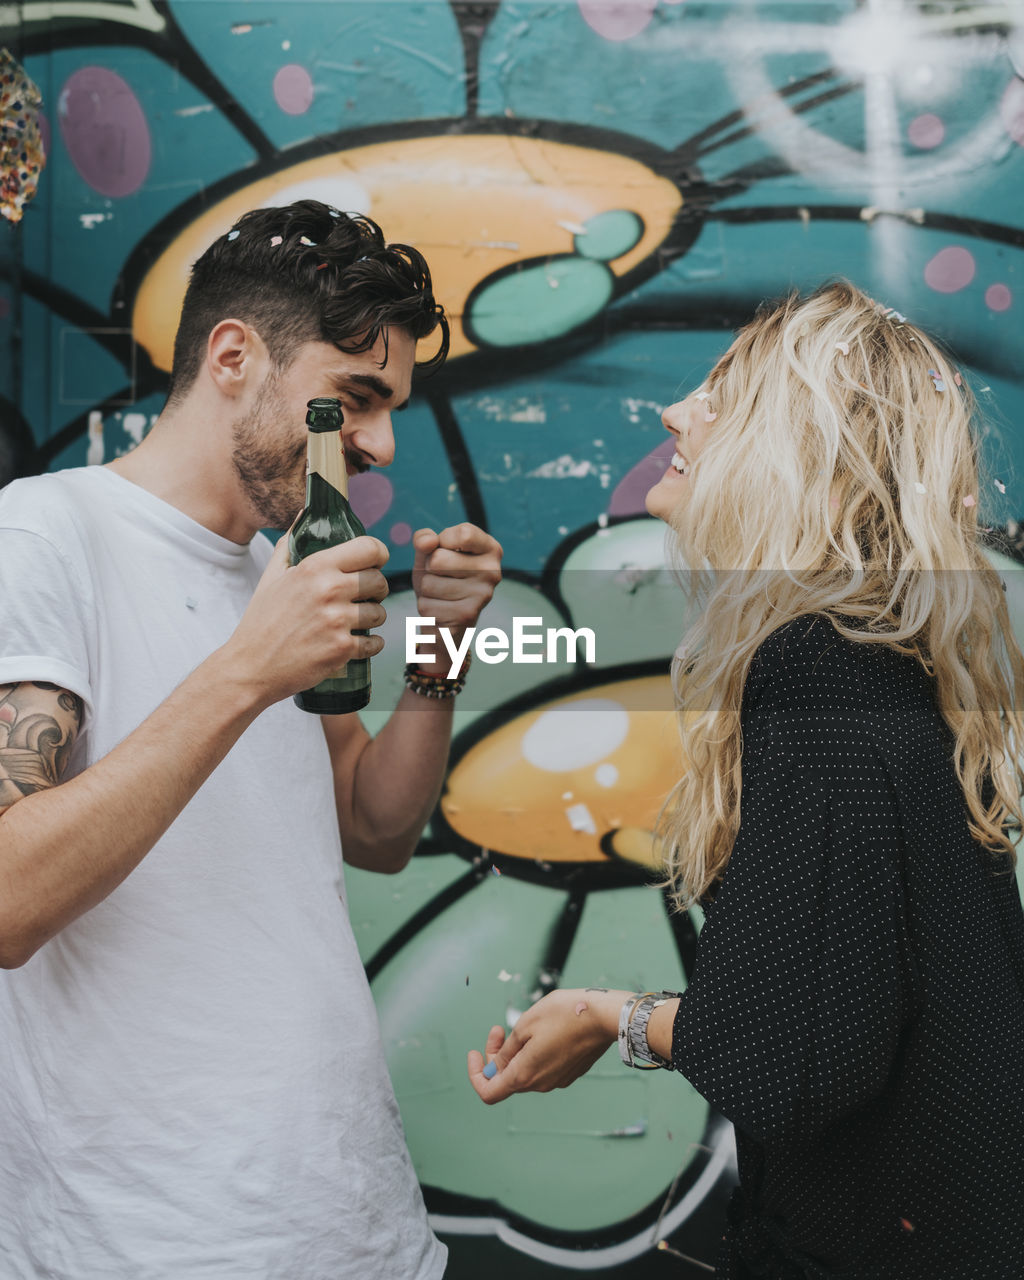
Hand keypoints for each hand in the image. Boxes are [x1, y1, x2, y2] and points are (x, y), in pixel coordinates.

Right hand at [223, 533, 388, 706]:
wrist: (250, 666)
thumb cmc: (262, 621)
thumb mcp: (272, 575)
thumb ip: (291, 542)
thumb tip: (305, 513)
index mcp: (315, 567)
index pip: (369, 548)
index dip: (378, 555)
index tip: (376, 563)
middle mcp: (329, 590)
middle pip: (379, 581)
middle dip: (376, 589)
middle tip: (364, 597)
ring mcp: (337, 621)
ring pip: (380, 613)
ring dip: (372, 619)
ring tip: (355, 622)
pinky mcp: (342, 649)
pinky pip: (374, 642)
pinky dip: (370, 645)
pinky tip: (356, 643)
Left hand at [411, 524, 501, 674]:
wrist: (445, 617)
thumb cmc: (439, 577)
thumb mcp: (430, 552)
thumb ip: (424, 539)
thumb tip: (428, 542)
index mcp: (490, 549)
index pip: (464, 534)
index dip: (443, 540)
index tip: (447, 549)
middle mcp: (492, 571)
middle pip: (438, 559)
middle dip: (429, 568)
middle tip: (441, 576)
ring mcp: (482, 595)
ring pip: (429, 583)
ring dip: (426, 589)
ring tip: (441, 593)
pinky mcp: (466, 616)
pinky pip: (427, 604)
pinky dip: (426, 606)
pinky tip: (441, 609)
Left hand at [467, 988, 627, 1104]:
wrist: (603, 1017)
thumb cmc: (562, 1015)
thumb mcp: (525, 1025)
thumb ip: (506, 1051)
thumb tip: (494, 1069)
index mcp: (524, 1075)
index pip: (488, 1092)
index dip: (476, 1075)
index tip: (475, 1052)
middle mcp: (540, 1084)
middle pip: (507, 1079)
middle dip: (496, 1055)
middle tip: (499, 1029)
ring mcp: (557, 1080)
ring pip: (525, 1072)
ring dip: (516, 1053)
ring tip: (522, 1024)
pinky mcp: (570, 1073)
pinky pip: (543, 1068)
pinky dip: (533, 1053)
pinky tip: (543, 1031)